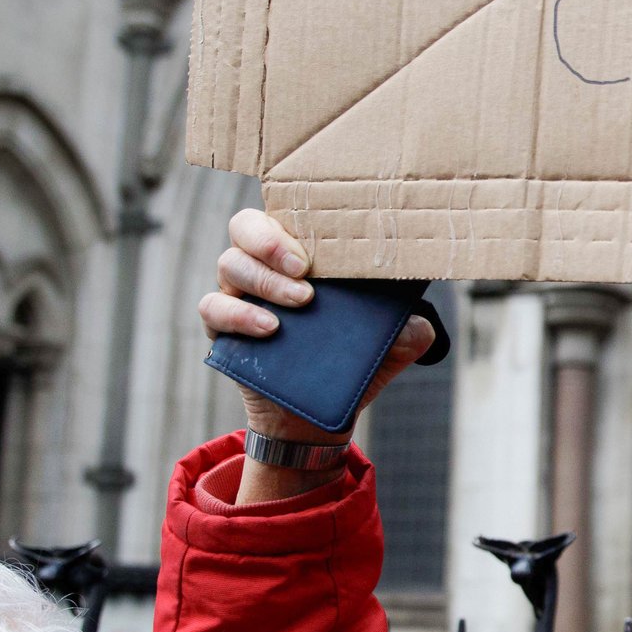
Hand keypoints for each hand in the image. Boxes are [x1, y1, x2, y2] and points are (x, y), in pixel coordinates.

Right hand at [200, 208, 436, 499]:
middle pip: (244, 226)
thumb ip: (407, 333)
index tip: (322, 241)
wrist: (311, 418)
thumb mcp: (386, 350)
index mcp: (299, 255)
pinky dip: (238, 314)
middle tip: (303, 268)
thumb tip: (419, 324)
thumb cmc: (346, 366)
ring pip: (229, 263)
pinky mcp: (221, 327)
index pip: (286, 213)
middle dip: (271, 241)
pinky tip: (269, 327)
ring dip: (265, 279)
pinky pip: (213, 307)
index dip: (296, 214)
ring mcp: (238, 293)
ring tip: (301, 302)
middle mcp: (263, 267)